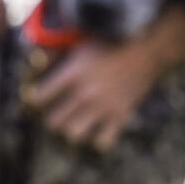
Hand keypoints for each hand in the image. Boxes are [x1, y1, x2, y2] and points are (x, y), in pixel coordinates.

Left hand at [28, 7, 184, 150]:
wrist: (147, 49)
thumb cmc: (112, 41)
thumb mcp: (81, 41)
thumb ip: (57, 52)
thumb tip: (37, 59)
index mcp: (72, 72)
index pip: (39, 96)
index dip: (36, 97)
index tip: (40, 96)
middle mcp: (85, 93)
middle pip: (53, 121)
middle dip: (52, 118)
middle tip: (59, 111)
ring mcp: (103, 107)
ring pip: (73, 134)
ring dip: (72, 130)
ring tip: (76, 122)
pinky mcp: (120, 115)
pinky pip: (102, 142)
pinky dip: (98, 139)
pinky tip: (98, 129)